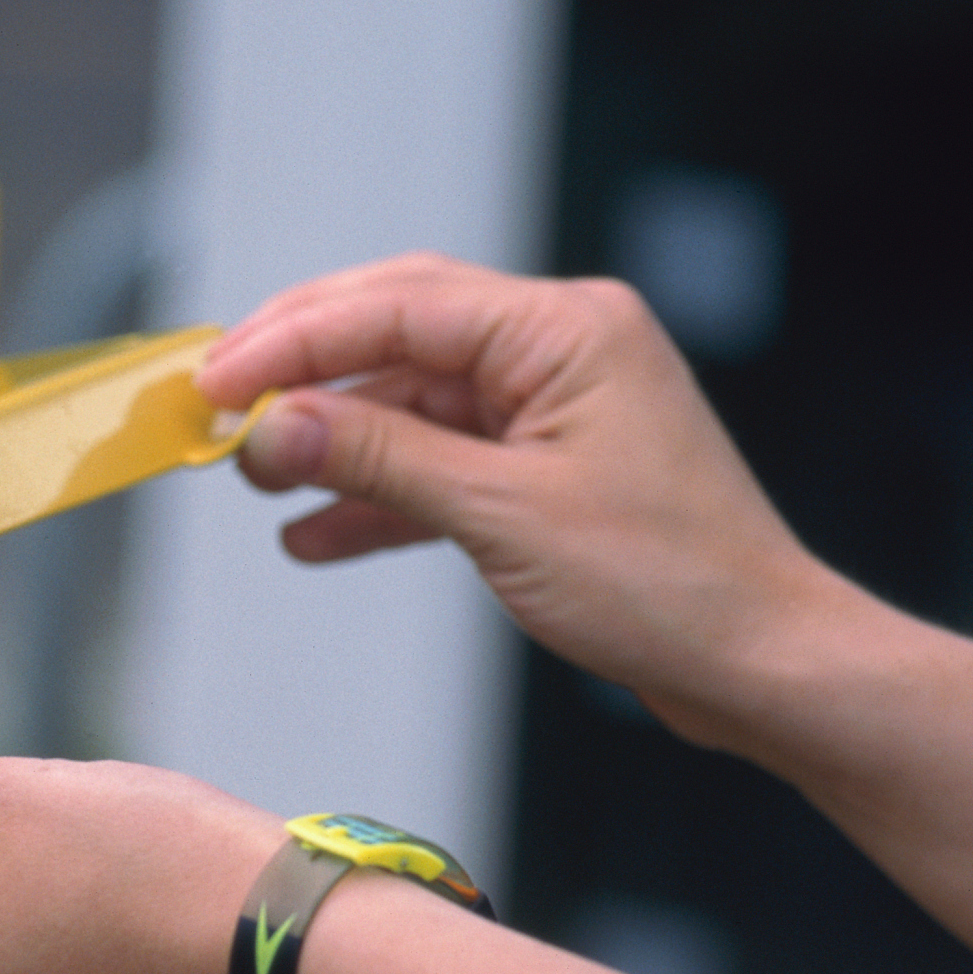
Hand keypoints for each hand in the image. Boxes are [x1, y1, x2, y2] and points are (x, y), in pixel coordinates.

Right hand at [197, 254, 834, 743]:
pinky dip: (373, 497)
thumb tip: (267, 425)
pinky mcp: (541, 468)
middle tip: (213, 405)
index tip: (212, 381)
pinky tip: (309, 535)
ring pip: (406, 402)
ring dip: (328, 440)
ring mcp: (549, 408)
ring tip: (254, 479)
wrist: (761, 667)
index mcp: (564, 328)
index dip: (292, 340)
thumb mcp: (502, 514)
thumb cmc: (667, 585)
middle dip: (300, 372)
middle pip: (395, 331)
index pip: (398, 306)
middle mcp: (557, 348)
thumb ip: (378, 459)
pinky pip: (434, 461)